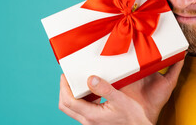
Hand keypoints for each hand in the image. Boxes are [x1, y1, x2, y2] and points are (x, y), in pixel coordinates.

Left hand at [58, 59, 183, 124]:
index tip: (65, 75)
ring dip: (71, 95)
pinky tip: (90, 91)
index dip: (63, 87)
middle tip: (67, 78)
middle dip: (63, 90)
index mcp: (91, 115)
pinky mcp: (94, 121)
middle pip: (66, 106)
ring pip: (72, 109)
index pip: (69, 101)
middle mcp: (87, 121)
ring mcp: (90, 122)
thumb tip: (89, 79)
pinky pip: (81, 110)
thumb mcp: (120, 99)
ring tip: (77, 82)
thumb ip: (104, 89)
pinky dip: (80, 99)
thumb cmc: (132, 116)